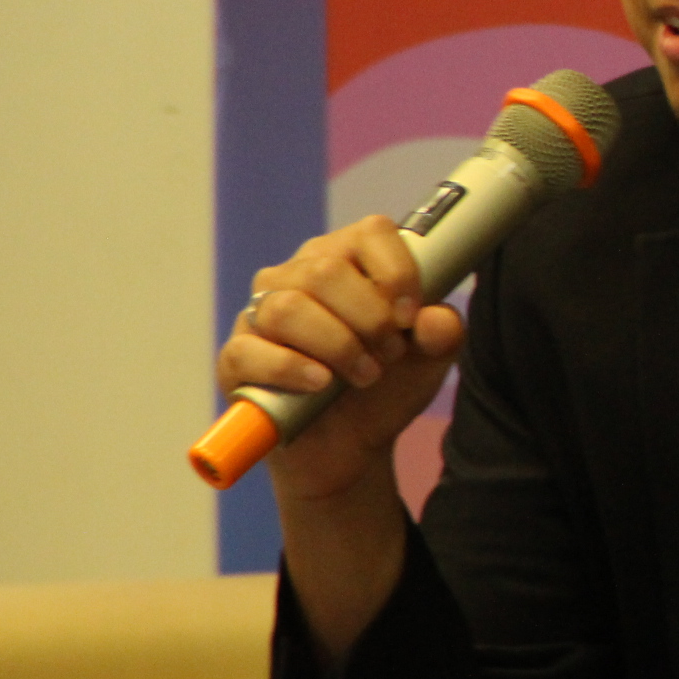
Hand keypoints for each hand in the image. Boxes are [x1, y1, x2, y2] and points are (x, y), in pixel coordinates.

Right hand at [217, 214, 464, 504]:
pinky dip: (291, 369)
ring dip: (337, 345)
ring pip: (288, 307)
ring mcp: (260, 314)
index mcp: (348, 259)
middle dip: (369, 319)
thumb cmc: (387, 385)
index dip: (396, 272)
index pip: (370, 233)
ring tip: (364, 375)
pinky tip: (320, 384)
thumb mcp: (429, 359)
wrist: (351, 445)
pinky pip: (250, 350)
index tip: (410, 317)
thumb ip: (442, 333)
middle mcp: (298, 275)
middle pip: (326, 270)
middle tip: (389, 355)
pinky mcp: (236, 356)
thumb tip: (435, 319)